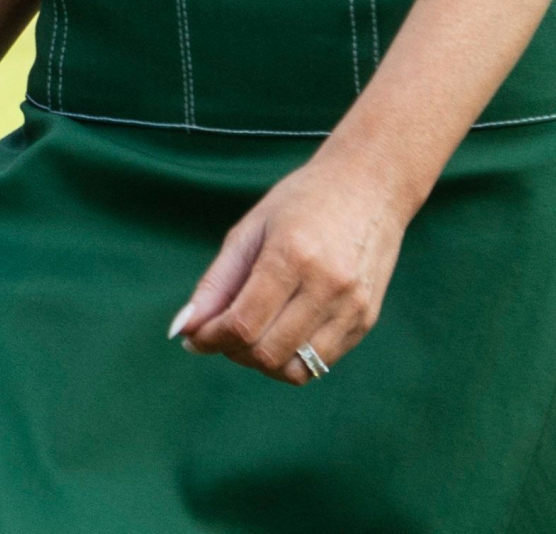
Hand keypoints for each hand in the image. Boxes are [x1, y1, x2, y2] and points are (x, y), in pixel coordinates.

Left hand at [173, 142, 412, 383]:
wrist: (370, 186)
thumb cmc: (302, 201)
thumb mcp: (249, 230)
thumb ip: (216, 282)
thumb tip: (185, 327)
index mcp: (292, 256)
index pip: (243, 324)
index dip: (210, 339)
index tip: (190, 338)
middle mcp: (328, 287)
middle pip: (269, 353)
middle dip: (232, 352)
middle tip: (217, 335)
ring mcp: (353, 307)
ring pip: (297, 369)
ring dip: (262, 363)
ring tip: (248, 336)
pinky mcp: (366, 320)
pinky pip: (322, 362)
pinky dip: (292, 359)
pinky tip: (278, 332)